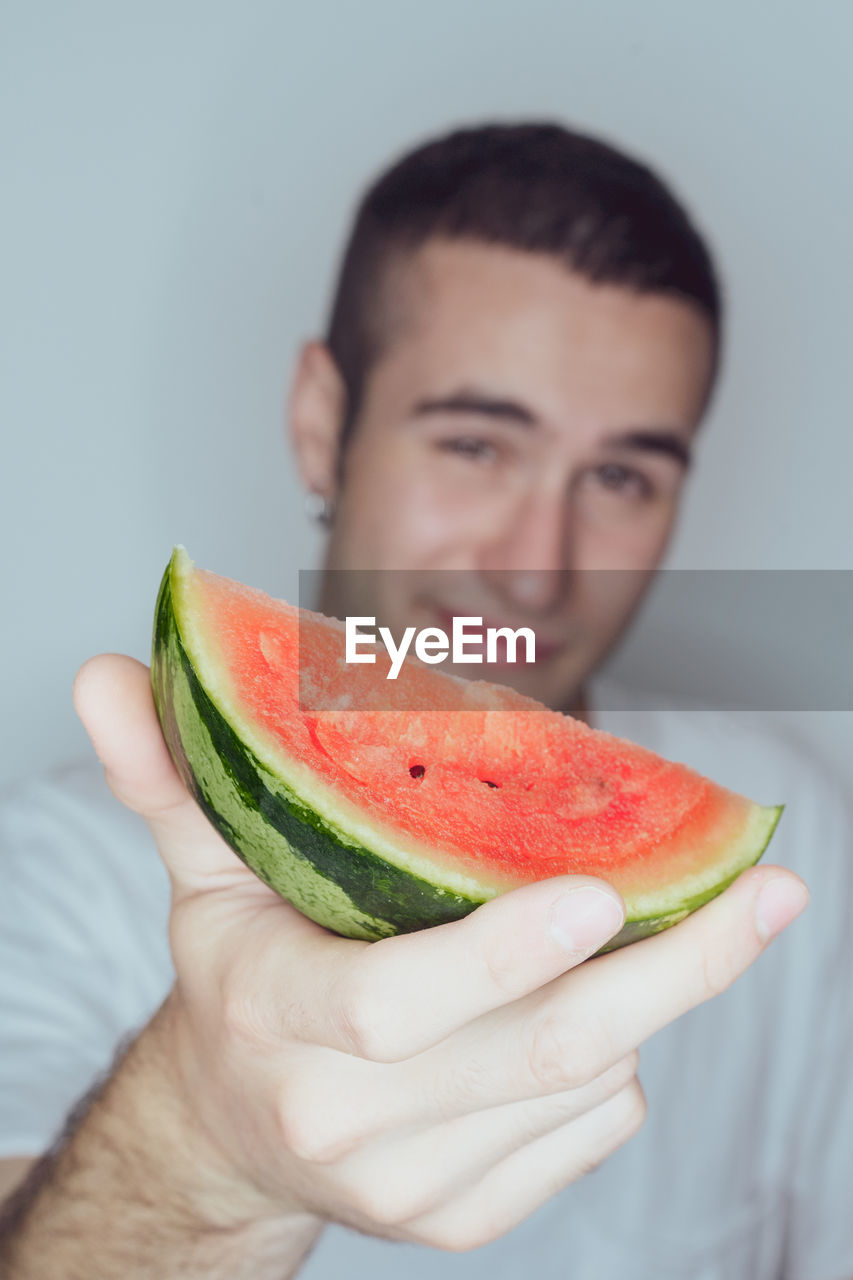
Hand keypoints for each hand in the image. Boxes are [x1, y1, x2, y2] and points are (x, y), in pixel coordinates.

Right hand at [74, 653, 808, 1252]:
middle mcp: (344, 1120)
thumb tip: (99, 670)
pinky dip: (623, 1065)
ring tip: (677, 924)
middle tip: (771, 892)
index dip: (502, 953)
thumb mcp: (202, 869)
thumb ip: (165, 772)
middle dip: (679, 970)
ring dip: (651, 1000)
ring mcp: (412, 1188)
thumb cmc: (243, 971)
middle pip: (542, 1051)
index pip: (397, 1003)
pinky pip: (592, 1133)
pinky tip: (602, 1009)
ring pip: (587, 1086)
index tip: (602, 888)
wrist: (243, 1121)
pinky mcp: (465, 1222)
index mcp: (278, 1017)